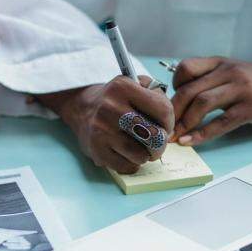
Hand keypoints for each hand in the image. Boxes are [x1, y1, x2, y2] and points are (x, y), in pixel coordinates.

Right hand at [37, 75, 174, 173]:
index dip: (170, 122)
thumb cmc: (117, 99)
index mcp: (123, 87)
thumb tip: (170, 121)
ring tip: (139, 147)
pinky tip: (127, 154)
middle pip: (154, 136)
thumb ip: (157, 94)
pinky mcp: (96, 150)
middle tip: (156, 142)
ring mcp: (101, 131)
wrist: (82, 109)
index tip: (164, 126)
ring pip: (142, 155)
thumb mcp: (135, 84)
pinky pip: (127, 166)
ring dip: (146, 155)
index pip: (163, 110)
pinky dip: (132, 163)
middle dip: (161, 143)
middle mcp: (110, 107)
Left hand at [170, 57, 251, 145]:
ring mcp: (241, 88)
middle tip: (164, 126)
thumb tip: (178, 99)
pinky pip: (221, 122)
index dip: (174, 85)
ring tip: (174, 136)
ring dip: (184, 122)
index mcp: (220, 62)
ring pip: (202, 103)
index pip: (186, 67)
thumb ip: (208, 80)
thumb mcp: (232, 72)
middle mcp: (229, 72)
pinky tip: (189, 141)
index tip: (172, 102)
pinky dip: (201, 134)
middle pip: (190, 89)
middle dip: (173, 111)